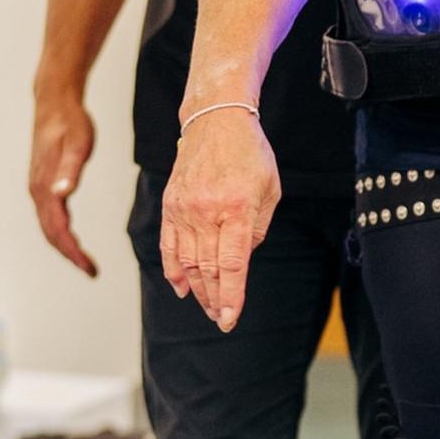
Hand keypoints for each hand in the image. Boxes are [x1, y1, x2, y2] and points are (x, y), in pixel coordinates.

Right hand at [29, 94, 97, 275]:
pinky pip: (50, 215)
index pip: (57, 230)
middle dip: (70, 255)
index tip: (90, 269)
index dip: (73, 252)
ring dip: (64, 246)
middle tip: (91, 271)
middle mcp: (37, 191)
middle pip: (50, 234)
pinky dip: (61, 231)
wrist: (54, 102)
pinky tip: (72, 236)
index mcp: (45, 187)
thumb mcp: (77, 144)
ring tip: (84, 261)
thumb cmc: (70, 122)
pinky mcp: (43, 183)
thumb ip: (70, 170)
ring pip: (48, 227)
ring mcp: (38, 188)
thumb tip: (62, 195)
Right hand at [160, 110, 280, 330]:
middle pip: (208, 268)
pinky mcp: (171, 204)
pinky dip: (174, 270)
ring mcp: (185, 208)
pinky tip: (181, 288)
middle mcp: (207, 211)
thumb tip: (242, 260)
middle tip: (220, 319)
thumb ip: (258, 229)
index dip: (231, 296)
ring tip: (207, 307)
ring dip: (198, 290)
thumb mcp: (270, 191)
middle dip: (215, 299)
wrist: (216, 119)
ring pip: (188, 261)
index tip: (229, 318)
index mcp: (237, 209)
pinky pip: (169, 245)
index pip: (231, 264)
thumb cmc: (250, 154)